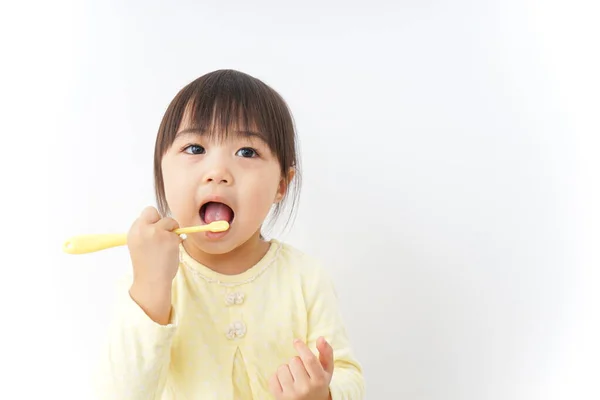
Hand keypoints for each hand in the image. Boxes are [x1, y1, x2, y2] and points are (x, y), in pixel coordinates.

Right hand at [127, 206, 181, 324]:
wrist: (151, 281)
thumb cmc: (147, 265)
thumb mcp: (139, 244)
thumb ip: (146, 231)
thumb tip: (161, 222)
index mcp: (134, 230)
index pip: (146, 212)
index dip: (153, 220)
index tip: (155, 230)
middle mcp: (143, 229)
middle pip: (154, 211)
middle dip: (161, 220)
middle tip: (164, 235)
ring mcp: (156, 232)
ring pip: (170, 221)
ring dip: (172, 231)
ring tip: (167, 247)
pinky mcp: (169, 238)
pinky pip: (178, 234)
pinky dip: (177, 242)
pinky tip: (171, 252)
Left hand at [269, 337, 333, 399]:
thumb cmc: (318, 385)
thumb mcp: (327, 371)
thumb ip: (326, 353)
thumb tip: (320, 338)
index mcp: (319, 381)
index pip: (309, 359)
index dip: (301, 347)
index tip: (296, 341)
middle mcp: (306, 388)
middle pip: (294, 361)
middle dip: (296, 362)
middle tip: (301, 371)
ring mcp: (292, 395)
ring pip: (282, 368)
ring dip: (286, 369)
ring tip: (293, 378)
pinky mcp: (280, 398)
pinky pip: (272, 378)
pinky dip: (277, 378)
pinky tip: (285, 383)